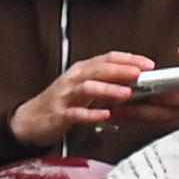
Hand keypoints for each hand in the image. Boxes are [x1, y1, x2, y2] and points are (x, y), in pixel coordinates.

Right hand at [14, 52, 152, 147]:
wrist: (31, 120)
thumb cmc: (62, 102)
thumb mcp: (84, 87)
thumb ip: (106, 81)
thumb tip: (135, 78)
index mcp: (82, 70)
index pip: (107, 58)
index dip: (128, 59)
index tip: (148, 64)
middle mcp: (73, 79)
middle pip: (98, 69)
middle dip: (120, 70)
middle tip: (140, 73)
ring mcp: (65, 96)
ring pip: (87, 88)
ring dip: (108, 89)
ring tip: (126, 92)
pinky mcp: (59, 114)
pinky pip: (76, 113)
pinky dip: (91, 113)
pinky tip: (105, 115)